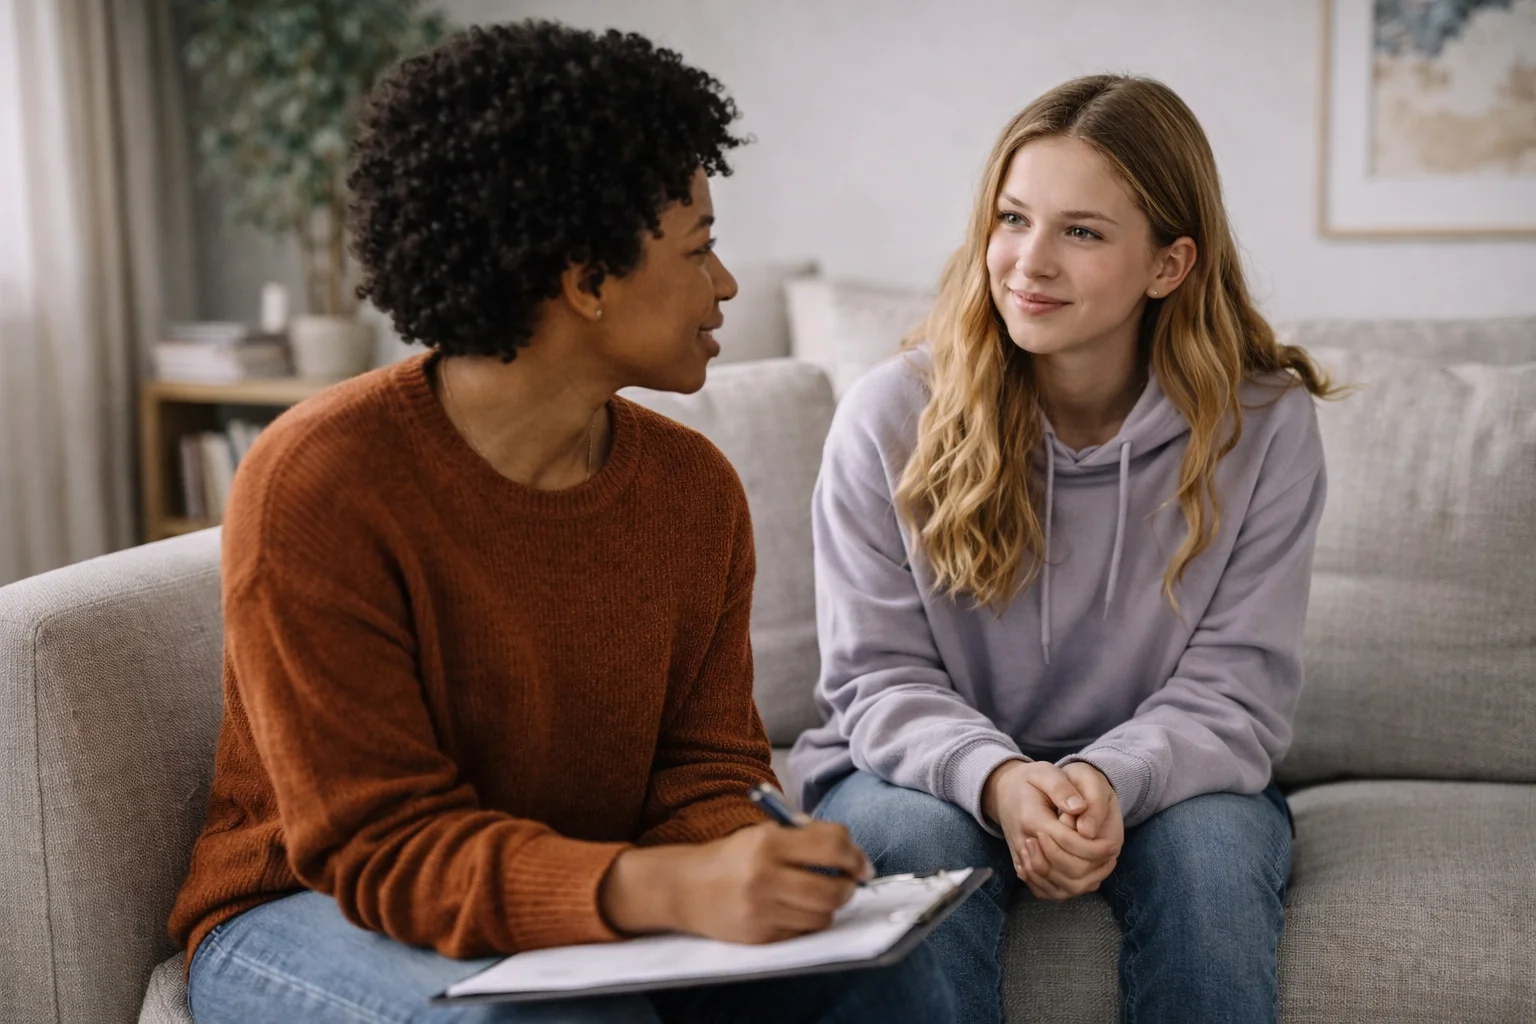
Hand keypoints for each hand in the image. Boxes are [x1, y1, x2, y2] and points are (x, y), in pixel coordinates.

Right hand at [599, 821, 872, 943]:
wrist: (685, 888)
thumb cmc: (731, 857)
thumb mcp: (764, 833)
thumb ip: (806, 838)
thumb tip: (853, 854)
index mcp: (767, 842)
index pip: (831, 845)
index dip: (855, 854)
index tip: (860, 862)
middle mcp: (764, 876)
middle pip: (833, 889)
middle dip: (848, 886)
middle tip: (848, 881)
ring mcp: (761, 910)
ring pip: (823, 916)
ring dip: (830, 906)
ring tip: (818, 894)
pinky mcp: (760, 936)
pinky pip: (804, 933)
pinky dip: (808, 921)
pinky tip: (795, 908)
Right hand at [1024, 762, 1123, 898]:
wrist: (1002, 793)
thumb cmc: (1028, 781)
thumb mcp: (1045, 772)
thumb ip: (1062, 788)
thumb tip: (1080, 808)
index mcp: (1033, 820)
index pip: (1068, 843)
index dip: (1095, 847)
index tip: (1113, 845)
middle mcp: (1026, 845)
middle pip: (1066, 871)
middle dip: (1093, 866)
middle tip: (1110, 855)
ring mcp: (1023, 860)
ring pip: (1059, 888)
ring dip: (1086, 880)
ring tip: (1102, 864)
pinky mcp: (1025, 868)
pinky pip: (1047, 892)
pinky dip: (1069, 889)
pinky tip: (1085, 875)